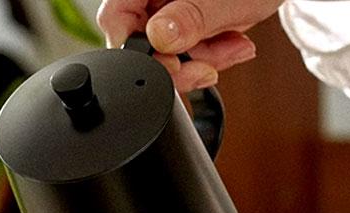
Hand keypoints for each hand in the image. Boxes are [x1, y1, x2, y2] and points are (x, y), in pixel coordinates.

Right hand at [97, 0, 282, 90]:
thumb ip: (191, 18)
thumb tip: (159, 37)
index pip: (116, 18)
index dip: (137, 50)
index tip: (169, 65)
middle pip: (141, 40)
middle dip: (178, 62)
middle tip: (207, 68)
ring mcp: (168, 6)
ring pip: (166, 51)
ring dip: (201, 60)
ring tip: (233, 48)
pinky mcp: (185, 20)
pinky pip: (185, 48)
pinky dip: (210, 55)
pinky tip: (232, 45)